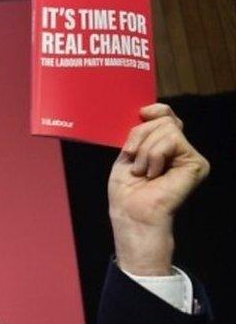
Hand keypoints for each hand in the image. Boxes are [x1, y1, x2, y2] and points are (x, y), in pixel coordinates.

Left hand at [109, 104, 209, 274]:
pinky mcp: (196, 163)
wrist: (132, 212)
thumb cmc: (126, 190)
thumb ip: (140, 133)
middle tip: (132, 159)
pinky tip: (154, 174)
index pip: (167, 116)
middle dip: (140, 136)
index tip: (142, 113)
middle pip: (164, 120)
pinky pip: (172, 140)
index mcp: (163, 147)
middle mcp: (180, 150)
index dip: (157, 110)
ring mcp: (189, 156)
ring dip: (145, 150)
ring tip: (143, 172)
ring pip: (167, 128)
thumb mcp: (128, 153)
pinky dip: (154, 155)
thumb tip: (146, 110)